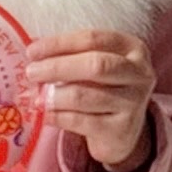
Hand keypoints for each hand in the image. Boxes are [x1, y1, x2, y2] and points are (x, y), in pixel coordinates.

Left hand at [30, 30, 155, 171]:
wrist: (121, 132)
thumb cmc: (103, 90)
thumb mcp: (96, 67)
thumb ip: (72, 57)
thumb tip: (35, 53)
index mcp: (133, 48)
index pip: (94, 39)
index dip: (60, 43)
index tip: (33, 51)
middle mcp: (140, 74)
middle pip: (95, 65)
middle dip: (57, 67)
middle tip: (31, 72)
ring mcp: (134, 103)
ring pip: (85, 96)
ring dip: (53, 96)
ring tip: (36, 97)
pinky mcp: (120, 130)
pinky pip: (80, 121)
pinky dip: (57, 116)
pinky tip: (45, 114)